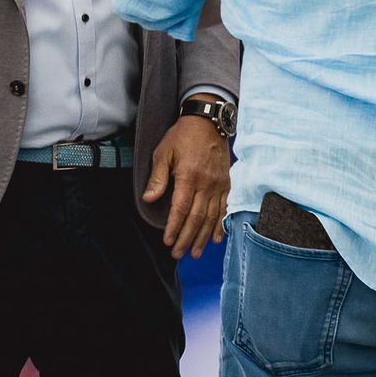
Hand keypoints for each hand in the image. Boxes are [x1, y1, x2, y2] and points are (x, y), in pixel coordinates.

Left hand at [144, 100, 231, 259]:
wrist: (208, 121)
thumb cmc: (182, 136)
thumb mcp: (163, 152)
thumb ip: (158, 178)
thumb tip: (149, 198)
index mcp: (189, 177)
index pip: (180, 210)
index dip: (174, 228)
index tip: (167, 241)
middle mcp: (206, 184)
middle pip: (196, 219)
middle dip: (187, 239)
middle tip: (179, 254)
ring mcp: (219, 185)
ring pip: (211, 218)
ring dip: (203, 238)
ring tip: (195, 252)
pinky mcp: (226, 184)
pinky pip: (223, 209)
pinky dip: (219, 226)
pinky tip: (216, 239)